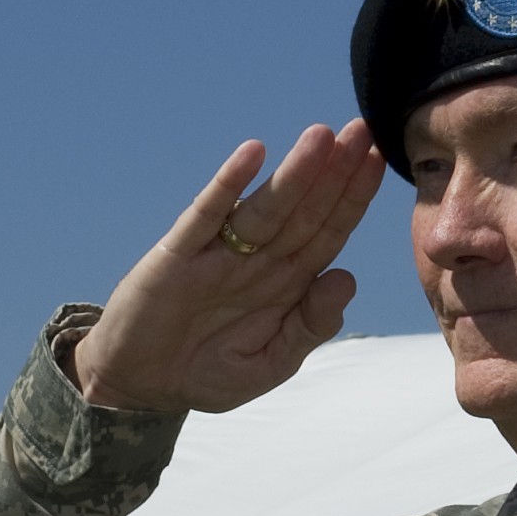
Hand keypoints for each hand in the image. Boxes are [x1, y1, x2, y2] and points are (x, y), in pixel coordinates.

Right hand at [69, 119, 383, 413]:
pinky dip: (228, 185)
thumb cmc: (210, 371)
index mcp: (288, 281)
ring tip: (320, 136)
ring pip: (265, 206)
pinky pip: (207, 215)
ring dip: (293, 172)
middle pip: (305, 209)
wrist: (140, 386)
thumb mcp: (271, 363)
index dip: (353, 196)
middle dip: (334, 171)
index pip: (329, 229)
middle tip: (360, 129)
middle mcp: (259, 258)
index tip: (376, 159)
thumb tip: (346, 278)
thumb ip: (309, 327)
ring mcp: (219, 252)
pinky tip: (251, 154)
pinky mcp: (178, 255)